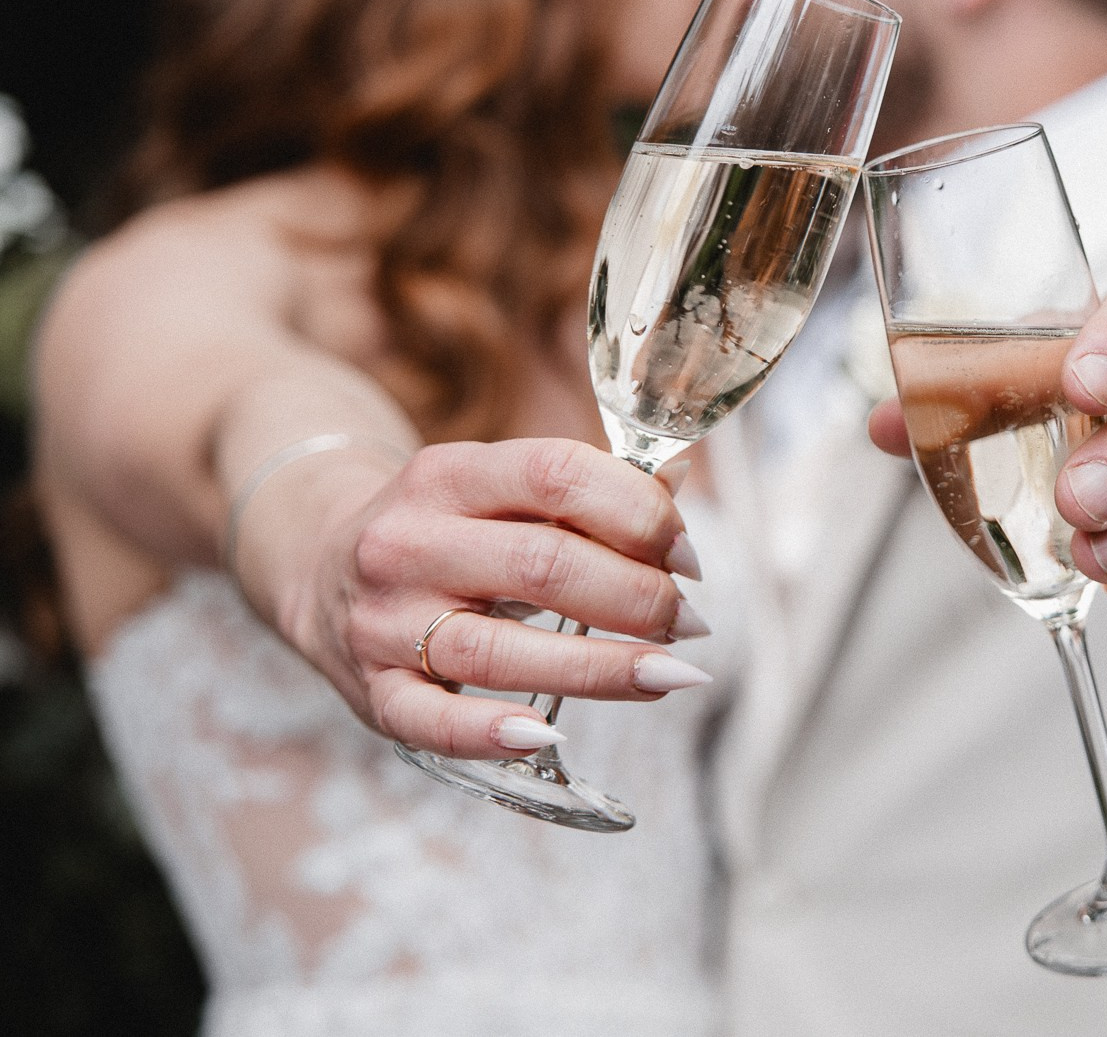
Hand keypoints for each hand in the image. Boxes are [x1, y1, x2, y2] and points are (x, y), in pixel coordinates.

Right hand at [278, 438, 710, 758]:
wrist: (315, 564)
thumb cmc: (447, 528)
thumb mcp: (498, 487)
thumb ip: (585, 489)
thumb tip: (679, 484)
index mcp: (449, 474)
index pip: (557, 474)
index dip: (640, 514)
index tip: (689, 556)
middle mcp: (409, 542)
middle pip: (544, 565)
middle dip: (638, 597)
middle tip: (689, 622)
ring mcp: (384, 621)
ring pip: (499, 648)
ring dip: (601, 667)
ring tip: (670, 674)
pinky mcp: (370, 691)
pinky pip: (431, 720)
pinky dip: (491, 732)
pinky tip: (553, 734)